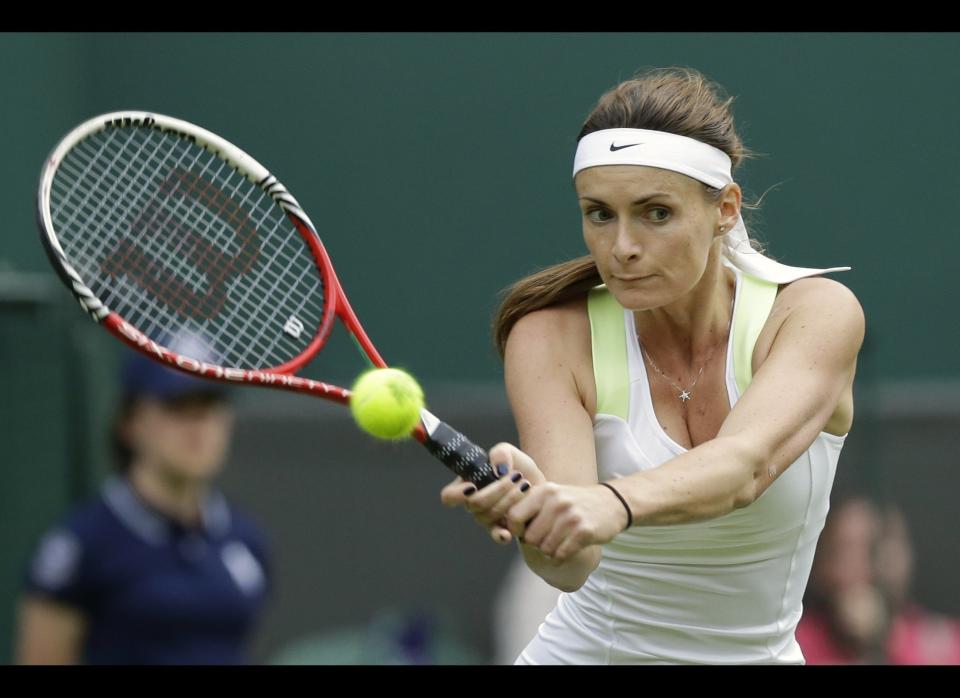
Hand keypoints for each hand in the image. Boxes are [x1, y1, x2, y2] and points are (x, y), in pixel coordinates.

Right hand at [440, 442, 545, 544]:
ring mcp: (486, 519)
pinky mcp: (502, 529)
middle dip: (497, 489)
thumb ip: (499, 453)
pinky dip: (500, 535)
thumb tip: (497, 472)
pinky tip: (508, 533)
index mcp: (467, 485)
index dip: (456, 494)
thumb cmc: (517, 466)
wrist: (537, 483)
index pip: (449, 496)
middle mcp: (473, 504)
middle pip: (475, 503)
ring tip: (525, 485)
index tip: (472, 486)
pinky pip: (496, 535)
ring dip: (510, 499)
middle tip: (516, 476)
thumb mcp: (508, 451)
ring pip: (489, 515)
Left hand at [503, 482, 628, 560]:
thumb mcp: (552, 495)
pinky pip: (561, 554)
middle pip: (529, 537)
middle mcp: (556, 501)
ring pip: (545, 548)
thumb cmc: (575, 503)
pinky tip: (566, 551)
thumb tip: (506, 529)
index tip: (523, 533)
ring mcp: (570, 516)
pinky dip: (560, 558)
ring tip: (558, 543)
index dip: (515, 530)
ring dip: (550, 551)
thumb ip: (529, 507)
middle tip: (546, 540)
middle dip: (535, 544)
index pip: (514, 516)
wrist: (611, 503)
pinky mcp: (584, 531)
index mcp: (544, 491)